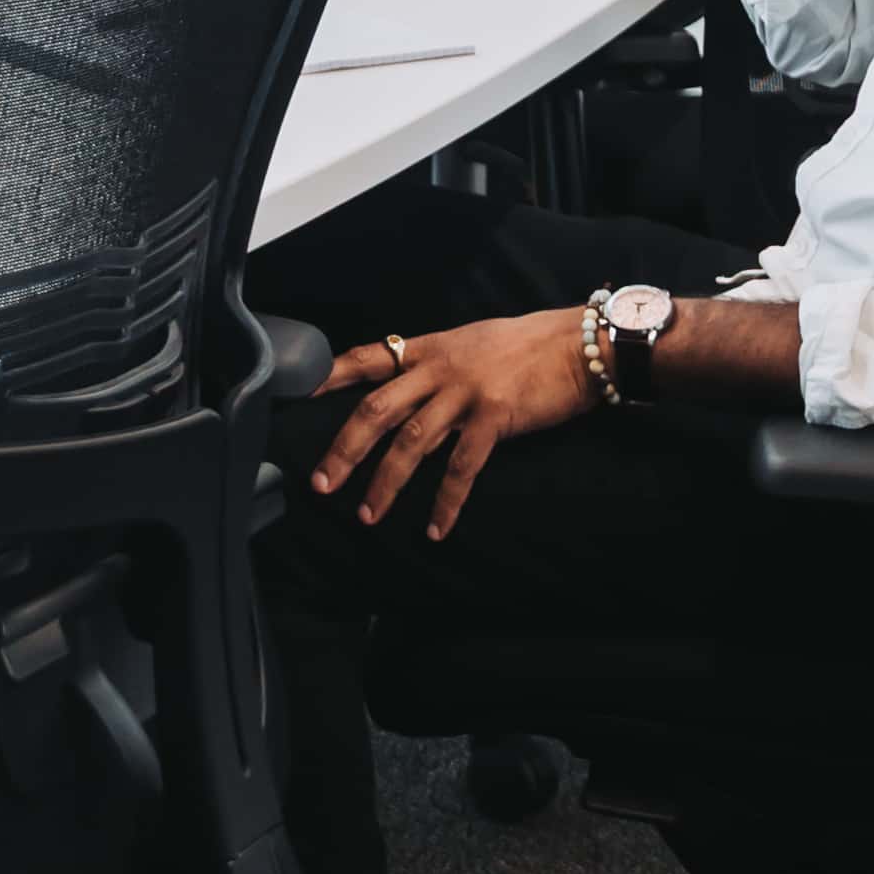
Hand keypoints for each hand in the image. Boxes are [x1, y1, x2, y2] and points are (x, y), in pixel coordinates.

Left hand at [309, 310, 599, 535]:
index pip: (368, 357)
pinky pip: (461, 466)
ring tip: (367, 514)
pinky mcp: (495, 417)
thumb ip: (433, 369)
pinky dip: (445, 501)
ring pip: (412, 442)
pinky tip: (434, 528)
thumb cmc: (523, 347)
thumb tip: (404, 396)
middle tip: (321, 483)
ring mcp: (465, 393)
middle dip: (345, 448)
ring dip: (386, 482)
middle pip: (377, 409)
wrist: (576, 346)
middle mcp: (439, 368)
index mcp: (429, 349)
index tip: (297, 393)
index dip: (330, 375)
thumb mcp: (469, 345)